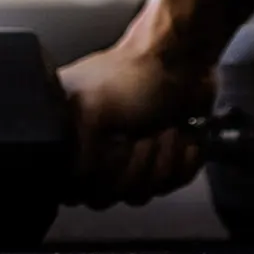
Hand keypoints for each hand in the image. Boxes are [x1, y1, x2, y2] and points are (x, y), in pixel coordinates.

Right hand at [55, 8, 213, 209]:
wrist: (184, 58)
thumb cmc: (136, 73)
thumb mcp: (91, 109)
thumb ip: (76, 152)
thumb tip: (74, 183)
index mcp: (68, 135)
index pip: (75, 187)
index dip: (101, 173)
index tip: (115, 147)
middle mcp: (95, 151)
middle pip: (110, 195)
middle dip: (136, 164)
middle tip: (142, 134)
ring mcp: (129, 159)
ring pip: (142, 193)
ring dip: (162, 159)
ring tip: (163, 128)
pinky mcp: (162, 161)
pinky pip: (171, 185)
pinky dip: (183, 158)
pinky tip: (181, 135)